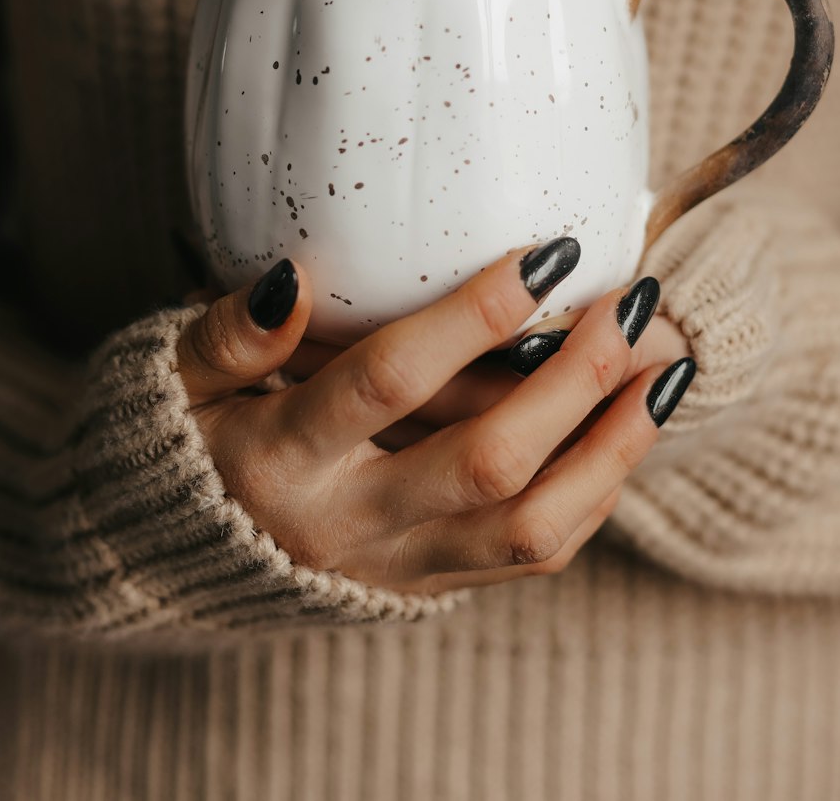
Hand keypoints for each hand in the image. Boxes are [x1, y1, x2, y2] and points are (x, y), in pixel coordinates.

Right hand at [175, 239, 695, 595]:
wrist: (176, 558)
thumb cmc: (187, 437)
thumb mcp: (177, 377)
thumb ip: (227, 333)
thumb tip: (291, 281)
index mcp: (279, 461)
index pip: (390, 381)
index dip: (475, 316)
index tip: (549, 252)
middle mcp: (346, 525)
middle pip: (487, 460)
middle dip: (575, 378)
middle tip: (632, 303)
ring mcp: (396, 566)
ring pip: (530, 526)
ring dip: (612, 446)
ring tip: (664, 368)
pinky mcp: (429, 586)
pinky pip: (533, 554)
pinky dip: (595, 490)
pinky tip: (627, 424)